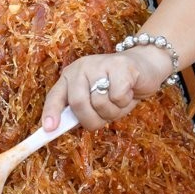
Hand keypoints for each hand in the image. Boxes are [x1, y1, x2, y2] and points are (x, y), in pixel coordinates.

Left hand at [41, 48, 170, 131]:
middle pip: (78, 103)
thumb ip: (81, 110)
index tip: (49, 129)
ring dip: (113, 111)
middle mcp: (81, 68)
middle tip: (105, 116)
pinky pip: (117, 97)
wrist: (145, 67)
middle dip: (92, 119)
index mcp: (71, 76)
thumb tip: (62, 128)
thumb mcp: (96, 100)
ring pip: (99, 102)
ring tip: (120, 100)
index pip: (55, 96)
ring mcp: (99, 64)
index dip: (51, 113)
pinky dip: (126, 101)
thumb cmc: (118, 88)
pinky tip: (129, 91)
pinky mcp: (120, 66)